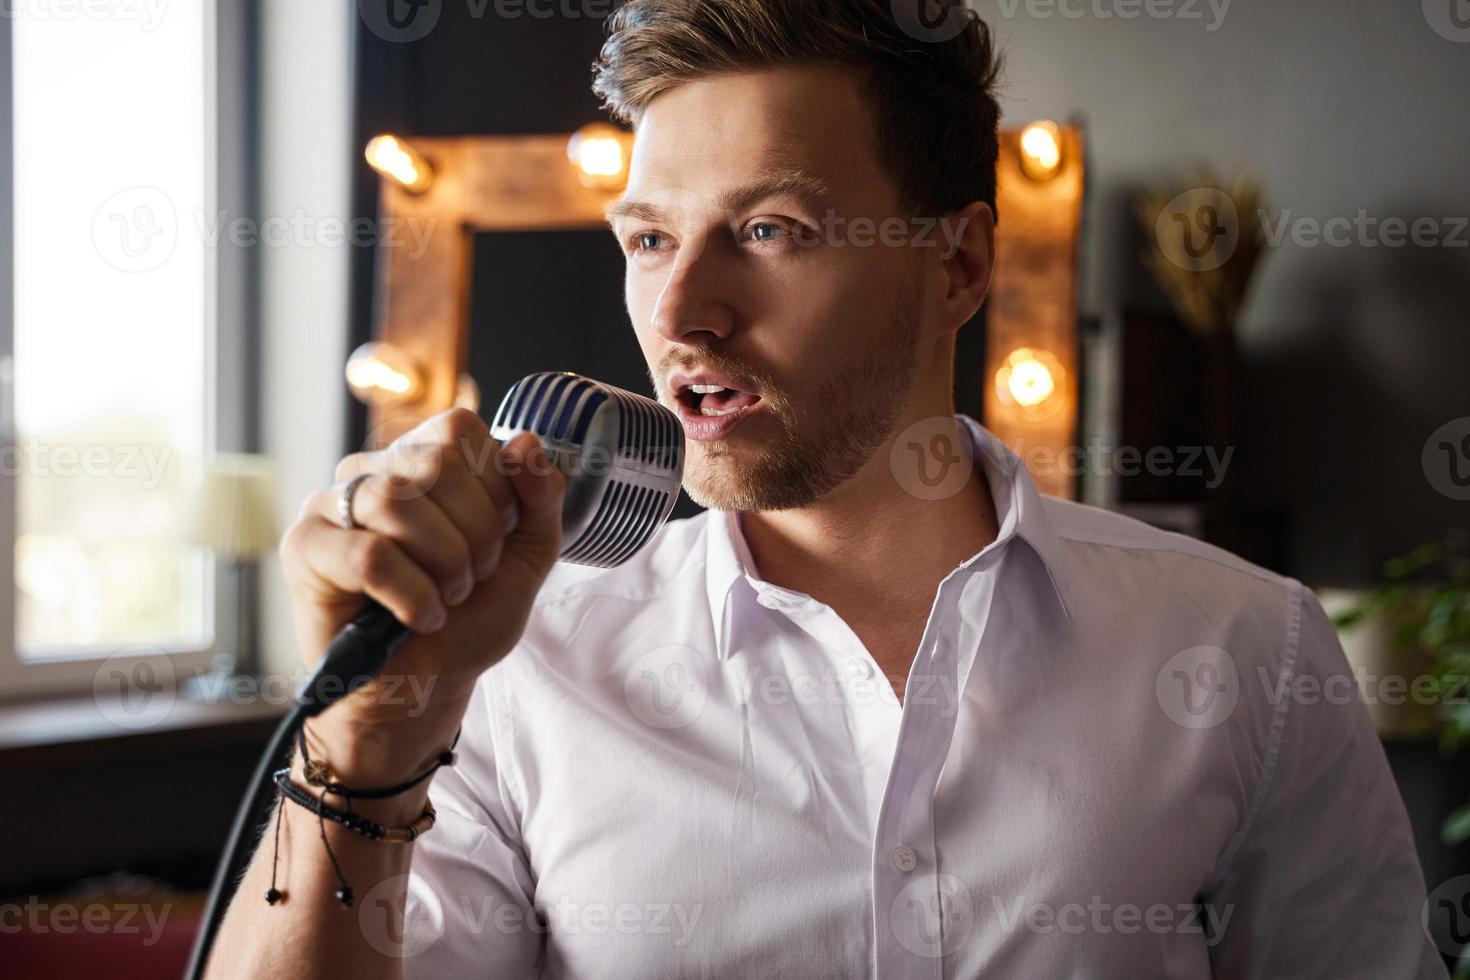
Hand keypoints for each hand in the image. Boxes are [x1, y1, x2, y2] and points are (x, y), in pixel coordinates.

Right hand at [277, 408, 563, 777]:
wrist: (427, 686)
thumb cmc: (469, 617)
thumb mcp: (527, 556)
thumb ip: (541, 498)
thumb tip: (527, 442)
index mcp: (424, 459)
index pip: (461, 430)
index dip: (495, 489)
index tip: (496, 540)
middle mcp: (373, 469)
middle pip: (435, 463)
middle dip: (477, 534)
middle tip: (471, 578)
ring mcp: (332, 505)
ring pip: (397, 502)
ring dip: (445, 564)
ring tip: (447, 598)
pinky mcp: (304, 548)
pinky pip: (368, 554)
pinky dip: (412, 596)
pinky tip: (419, 618)